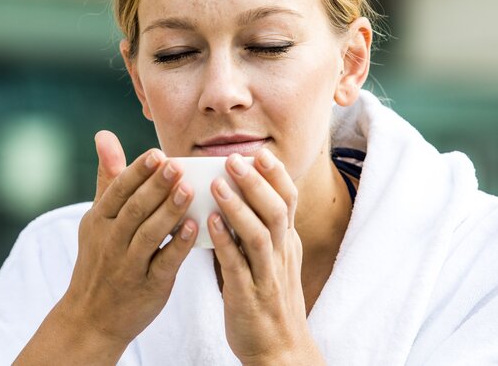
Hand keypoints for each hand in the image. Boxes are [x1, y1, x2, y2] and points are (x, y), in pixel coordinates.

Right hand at [63, 130, 197, 352]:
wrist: (91, 318)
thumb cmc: (100, 259)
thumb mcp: (97, 219)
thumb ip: (108, 177)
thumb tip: (105, 135)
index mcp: (99, 220)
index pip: (118, 191)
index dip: (138, 172)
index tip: (158, 154)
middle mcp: (110, 241)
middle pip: (134, 209)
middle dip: (156, 186)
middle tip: (178, 165)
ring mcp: (128, 265)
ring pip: (149, 234)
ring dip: (169, 211)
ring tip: (189, 189)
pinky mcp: (148, 286)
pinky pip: (164, 262)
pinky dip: (178, 244)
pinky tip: (194, 227)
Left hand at [208, 149, 323, 364]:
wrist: (278, 350)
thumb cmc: (268, 300)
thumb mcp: (272, 259)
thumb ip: (259, 229)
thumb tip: (236, 196)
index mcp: (286, 242)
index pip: (289, 199)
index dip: (276, 174)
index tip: (259, 152)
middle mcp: (281, 254)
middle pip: (277, 209)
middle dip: (257, 182)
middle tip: (234, 158)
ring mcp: (267, 275)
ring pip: (259, 234)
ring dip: (239, 206)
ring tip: (217, 184)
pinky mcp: (249, 296)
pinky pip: (237, 264)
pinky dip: (224, 241)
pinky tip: (209, 222)